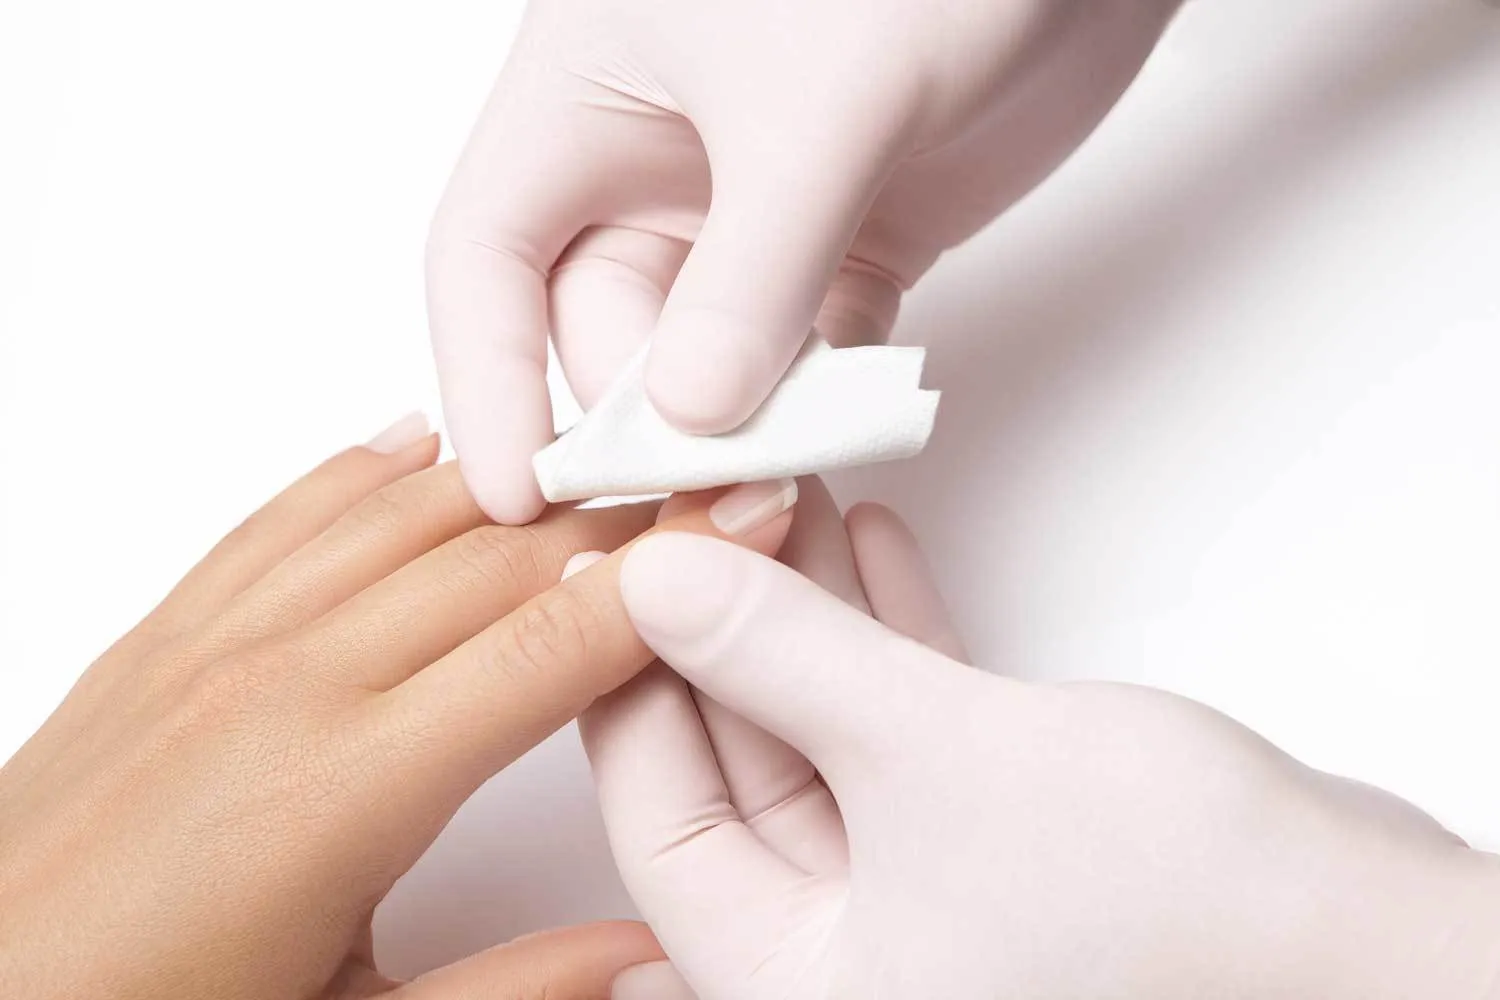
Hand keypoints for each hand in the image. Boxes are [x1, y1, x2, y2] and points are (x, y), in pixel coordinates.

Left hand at [0, 415, 796, 999]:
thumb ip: (517, 990)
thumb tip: (644, 954)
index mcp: (348, 787)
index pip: (556, 641)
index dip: (670, 573)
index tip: (747, 519)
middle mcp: (287, 684)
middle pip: (501, 555)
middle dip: (622, 512)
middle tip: (708, 477)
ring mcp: (217, 644)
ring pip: (402, 511)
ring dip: (515, 477)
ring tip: (602, 452)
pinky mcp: (164, 634)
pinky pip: (287, 514)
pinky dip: (369, 469)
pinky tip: (420, 445)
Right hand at [426, 0, 1184, 521]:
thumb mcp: (816, 107)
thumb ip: (752, 269)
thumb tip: (688, 416)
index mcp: (592, 93)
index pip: (487, 254)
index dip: (485, 377)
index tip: (513, 492)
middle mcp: (660, 158)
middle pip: (606, 325)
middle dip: (643, 418)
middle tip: (701, 497)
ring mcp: (759, 207)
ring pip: (711, 355)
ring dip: (740, 427)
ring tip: (783, 485)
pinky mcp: (855, 238)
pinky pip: (813, 350)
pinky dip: (824, 403)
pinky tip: (845, 439)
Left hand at [582, 512, 1499, 998]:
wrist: (1376, 944)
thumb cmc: (1176, 911)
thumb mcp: (935, 756)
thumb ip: (783, 661)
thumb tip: (656, 575)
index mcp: (796, 979)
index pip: (659, 816)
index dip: (629, 677)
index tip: (616, 559)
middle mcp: (849, 952)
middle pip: (738, 763)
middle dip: (722, 624)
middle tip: (695, 501)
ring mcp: (927, 894)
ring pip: (824, 732)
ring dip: (804, 615)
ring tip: (777, 489)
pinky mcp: (998, 840)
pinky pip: (905, 729)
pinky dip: (887, 639)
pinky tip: (866, 542)